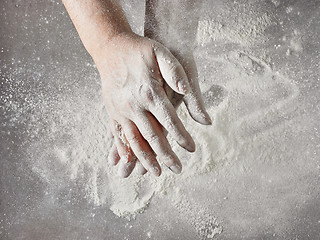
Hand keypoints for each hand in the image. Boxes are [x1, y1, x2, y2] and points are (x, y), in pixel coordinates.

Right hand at [96, 32, 196, 176]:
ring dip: (145, 159)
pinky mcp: (112, 110)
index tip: (191, 149)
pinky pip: (118, 135)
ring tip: (155, 173)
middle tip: (177, 169)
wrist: (110, 46)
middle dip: (166, 155)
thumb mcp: (160, 52)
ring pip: (134, 141)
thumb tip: (185, 90)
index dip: (181, 136)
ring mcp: (121, 110)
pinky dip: (123, 150)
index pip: (170, 121)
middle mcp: (134, 105)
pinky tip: (128, 161)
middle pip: (152, 136)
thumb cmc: (139, 50)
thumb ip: (175, 71)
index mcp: (150, 92)